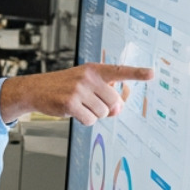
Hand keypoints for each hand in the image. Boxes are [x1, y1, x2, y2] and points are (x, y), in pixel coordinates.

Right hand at [0, 63, 154, 124]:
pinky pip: (90, 120)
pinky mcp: (70, 103)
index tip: (152, 73)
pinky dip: (84, 120)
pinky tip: (74, 112)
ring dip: (93, 114)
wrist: (36, 89)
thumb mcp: (86, 84)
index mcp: (95, 70)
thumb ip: (105, 94)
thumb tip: (117, 110)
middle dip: (105, 107)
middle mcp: (88, 77)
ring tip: (80, 106)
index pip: (120, 71)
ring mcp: (79, 89)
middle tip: (91, 103)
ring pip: (102, 113)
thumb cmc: (64, 86)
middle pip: (114, 102)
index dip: (137, 73)